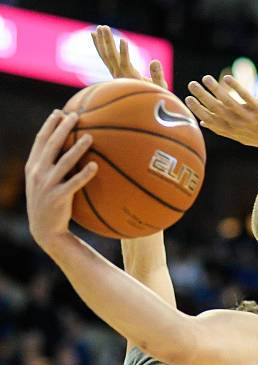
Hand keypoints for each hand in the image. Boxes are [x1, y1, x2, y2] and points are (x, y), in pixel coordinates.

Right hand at [25, 111, 96, 249]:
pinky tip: (95, 166)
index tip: (59, 112)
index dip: (49, 125)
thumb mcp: (42, 183)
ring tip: (90, 136)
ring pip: (64, 162)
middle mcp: (38, 173)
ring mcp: (48, 185)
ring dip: (77, 148)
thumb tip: (68, 149)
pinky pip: (74, 183)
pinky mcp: (59, 198)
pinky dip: (84, 174)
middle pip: (51, 146)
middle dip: (63, 128)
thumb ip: (50, 166)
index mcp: (33, 167)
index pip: (40, 141)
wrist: (45, 230)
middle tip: (75, 116)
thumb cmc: (48, 203)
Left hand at [92, 24, 167, 88]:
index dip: (124, 53)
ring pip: (106, 56)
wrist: (143, 104)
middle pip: (111, 57)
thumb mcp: (159, 87)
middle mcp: (120, 76)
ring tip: (100, 27)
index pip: (125, 65)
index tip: (123, 40)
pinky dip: (99, 46)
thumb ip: (157, 75)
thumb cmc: (155, 95)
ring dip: (102, 41)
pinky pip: (104, 57)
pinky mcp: (113, 70)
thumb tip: (155, 61)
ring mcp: (115, 73)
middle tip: (104, 28)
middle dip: (108, 42)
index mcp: (131, 79)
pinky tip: (94, 35)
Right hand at [185, 74, 257, 153]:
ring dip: (215, 89)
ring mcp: (248, 118)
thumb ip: (222, 128)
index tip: (187, 99)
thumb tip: (203, 123)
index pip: (210, 121)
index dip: (198, 110)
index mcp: (231, 132)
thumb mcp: (240, 136)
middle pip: (215, 110)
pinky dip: (235, 88)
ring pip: (228, 102)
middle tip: (191, 85)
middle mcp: (237, 125)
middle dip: (202, 97)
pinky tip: (227, 78)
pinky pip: (245, 97)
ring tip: (205, 79)